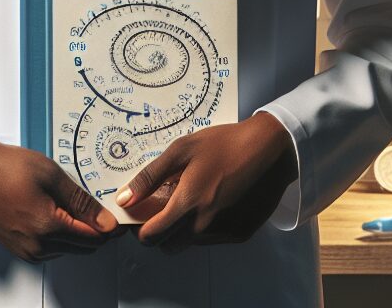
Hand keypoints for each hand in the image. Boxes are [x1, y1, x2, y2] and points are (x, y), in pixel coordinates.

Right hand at [0, 139, 118, 261]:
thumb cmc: (7, 168)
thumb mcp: (51, 175)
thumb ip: (81, 201)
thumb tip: (105, 221)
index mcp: (47, 227)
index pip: (93, 237)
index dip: (110, 226)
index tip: (119, 216)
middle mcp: (37, 247)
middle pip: (83, 247)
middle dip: (96, 230)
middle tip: (99, 206)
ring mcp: (28, 251)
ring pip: (69, 249)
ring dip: (78, 233)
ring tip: (75, 205)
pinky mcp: (20, 250)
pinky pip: (52, 249)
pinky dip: (61, 236)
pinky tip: (58, 213)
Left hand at [117, 114, 296, 252]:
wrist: (267, 148)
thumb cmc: (222, 143)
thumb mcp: (182, 149)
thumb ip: (150, 175)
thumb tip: (124, 197)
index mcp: (189, 203)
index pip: (153, 236)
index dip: (140, 230)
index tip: (139, 217)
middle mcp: (205, 225)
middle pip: (169, 247)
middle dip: (159, 234)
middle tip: (161, 209)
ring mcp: (224, 232)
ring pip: (190, 244)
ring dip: (181, 231)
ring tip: (187, 200)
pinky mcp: (240, 233)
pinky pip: (211, 239)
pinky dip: (203, 227)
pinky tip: (210, 202)